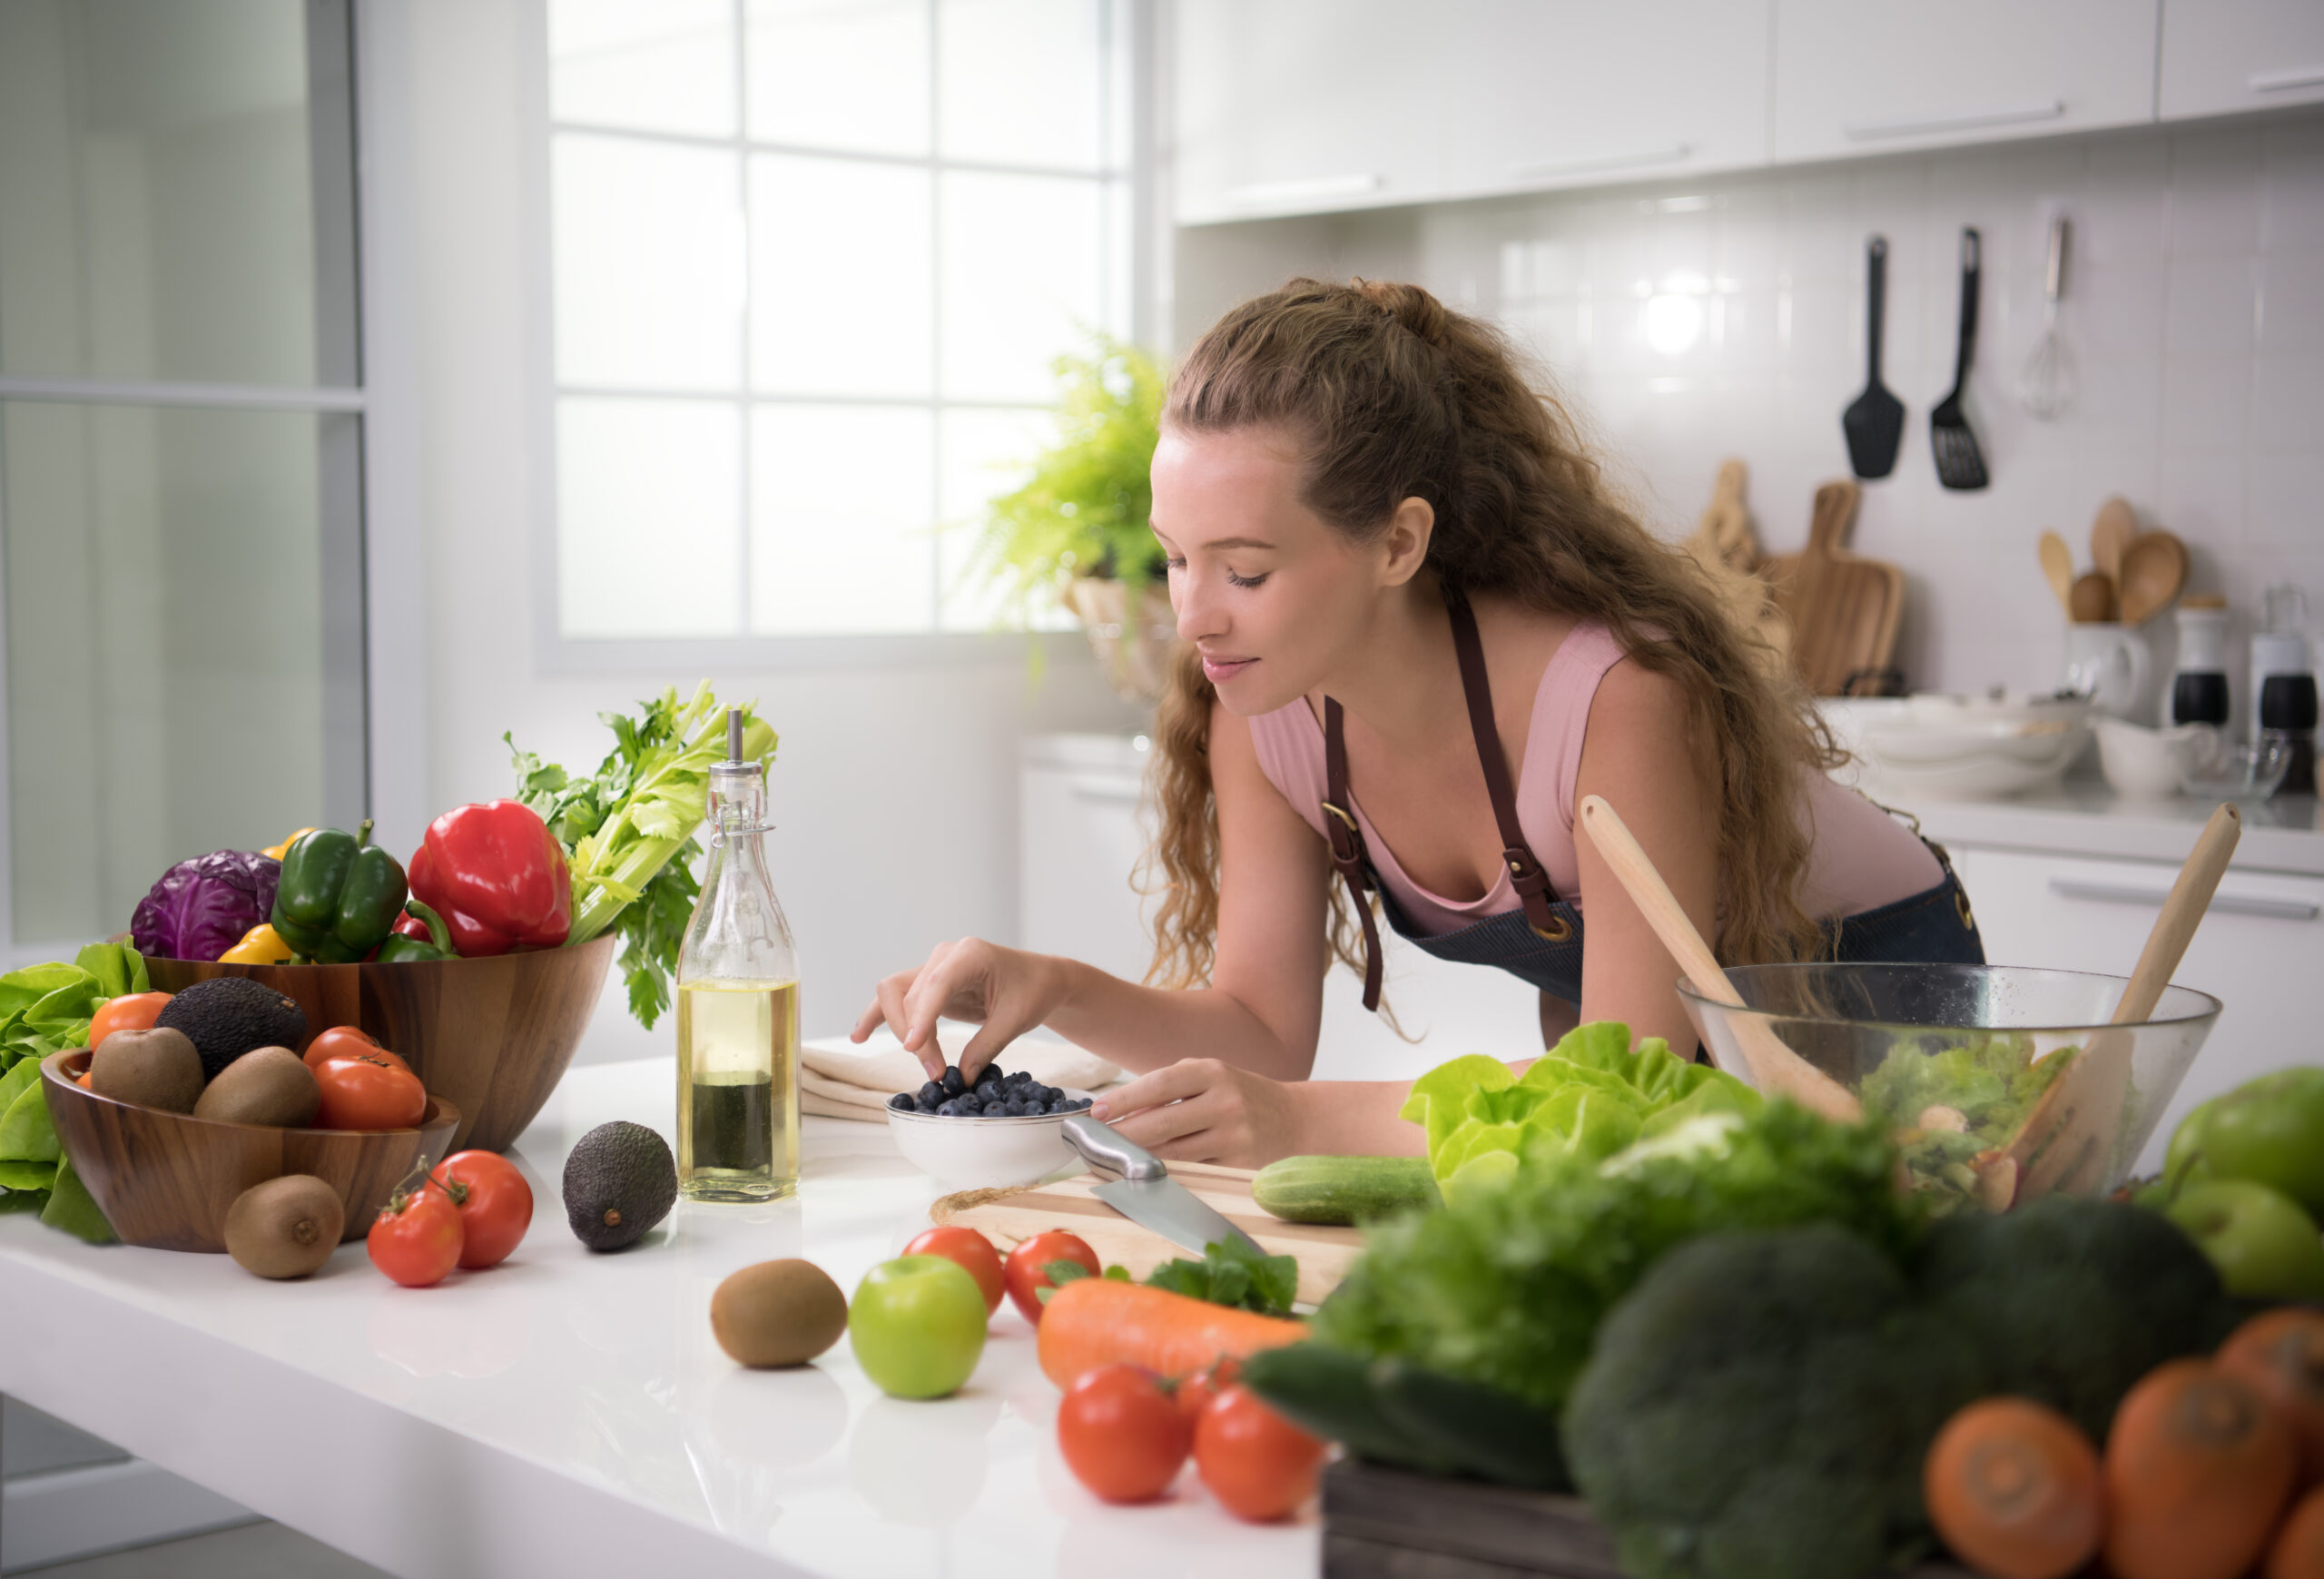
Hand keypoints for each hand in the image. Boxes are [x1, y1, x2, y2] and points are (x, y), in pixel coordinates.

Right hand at [853, 938, 1067, 1081]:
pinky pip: (896, 998)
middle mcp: (944, 957)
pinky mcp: (929, 985)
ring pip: (895, 994)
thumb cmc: (1031, 992)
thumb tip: (961, 1079)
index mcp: (969, 954)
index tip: (912, 1047)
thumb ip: (985, 1047)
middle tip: (936, 1072)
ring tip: (913, 1060)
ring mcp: (933, 968)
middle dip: (915, 1034)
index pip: (936, 984)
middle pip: (908, 993)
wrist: (1040, 979)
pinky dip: (877, 1015)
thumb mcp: (1014, 1020)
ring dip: (897, 1029)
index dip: (921, 1016)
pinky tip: (860, 1035)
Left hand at [1090, 1058, 1303, 1169]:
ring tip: (1112, 1159)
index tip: (1096, 1112)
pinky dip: (1167, 1172)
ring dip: (1139, 1158)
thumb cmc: (1241, 1096)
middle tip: (1094, 1143)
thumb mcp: (1212, 1078)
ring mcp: (1233, 1136)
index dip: (1125, 1098)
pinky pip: (1193, 1171)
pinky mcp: (1238, 1165)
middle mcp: (1225, 1102)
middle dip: (1123, 1135)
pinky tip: (1147, 1172)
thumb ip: (1172, 1090)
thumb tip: (1123, 1115)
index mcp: (1213, 1072)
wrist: (1297, 1120)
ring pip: (1174, 1153)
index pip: (1160, 1083)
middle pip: (1162, 1123)